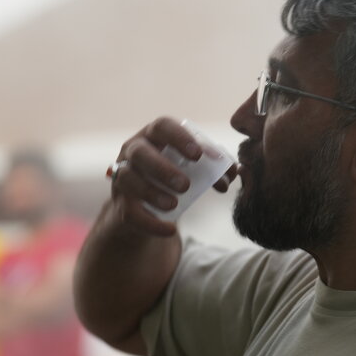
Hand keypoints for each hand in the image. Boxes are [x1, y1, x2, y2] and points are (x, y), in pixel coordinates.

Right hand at [109, 118, 236, 236]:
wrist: (151, 207)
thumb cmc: (177, 175)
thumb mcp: (195, 167)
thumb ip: (215, 165)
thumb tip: (234, 170)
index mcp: (154, 136)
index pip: (162, 126)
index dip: (179, 137)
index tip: (198, 155)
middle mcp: (133, 152)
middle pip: (140, 152)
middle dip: (162, 168)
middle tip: (185, 185)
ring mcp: (123, 177)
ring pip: (128, 180)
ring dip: (152, 193)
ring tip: (174, 204)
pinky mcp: (121, 204)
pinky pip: (130, 213)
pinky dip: (150, 223)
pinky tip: (170, 229)